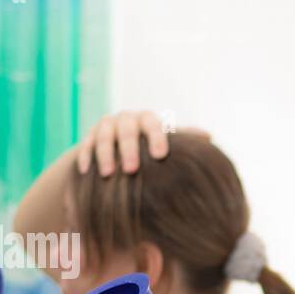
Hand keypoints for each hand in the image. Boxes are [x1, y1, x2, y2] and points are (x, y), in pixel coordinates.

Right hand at [76, 110, 211, 176]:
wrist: (121, 147)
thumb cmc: (152, 148)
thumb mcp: (166, 142)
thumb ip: (184, 139)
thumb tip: (209, 137)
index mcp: (147, 119)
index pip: (153, 124)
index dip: (156, 138)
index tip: (160, 155)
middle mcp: (125, 119)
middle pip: (126, 130)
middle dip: (128, 149)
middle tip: (132, 170)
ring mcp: (105, 126)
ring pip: (103, 136)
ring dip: (105, 154)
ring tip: (108, 174)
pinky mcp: (88, 137)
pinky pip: (85, 144)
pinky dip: (85, 156)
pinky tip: (86, 170)